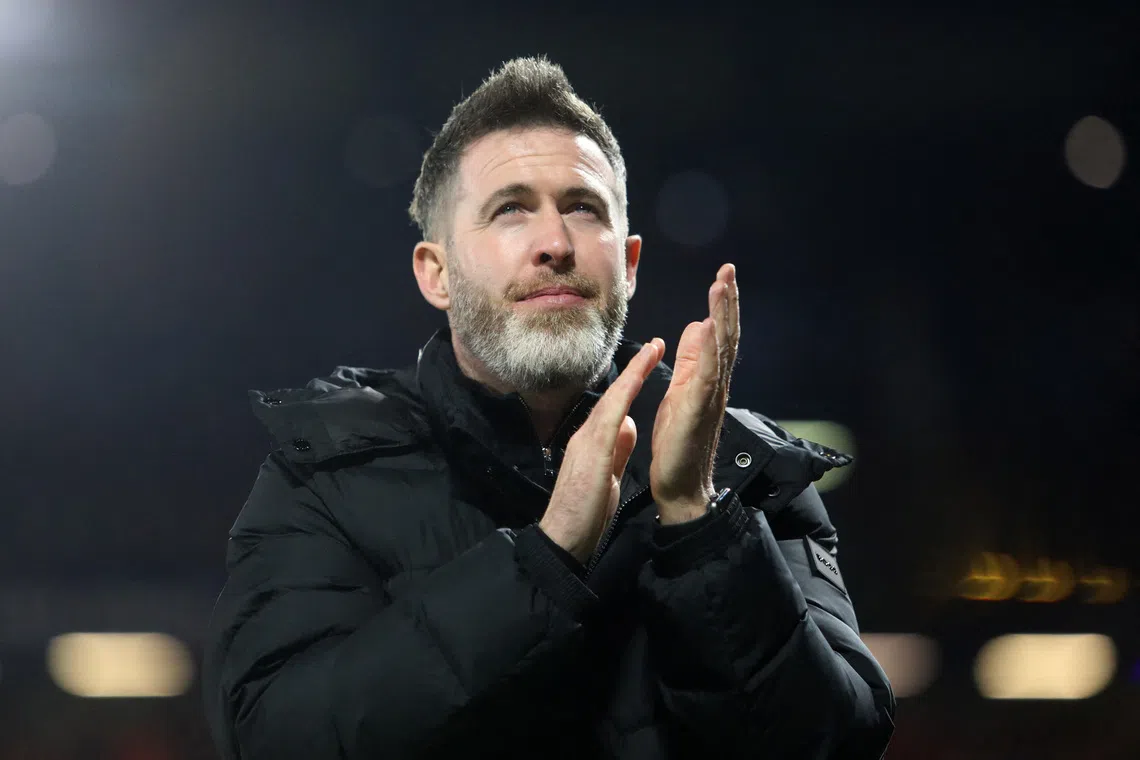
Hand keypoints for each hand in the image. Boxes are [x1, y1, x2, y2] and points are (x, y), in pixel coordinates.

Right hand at [539, 337, 665, 563]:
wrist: (564, 539)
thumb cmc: (584, 512)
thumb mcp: (608, 474)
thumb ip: (618, 448)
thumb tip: (629, 424)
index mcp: (592, 442)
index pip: (614, 405)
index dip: (631, 382)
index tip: (649, 361)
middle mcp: (586, 435)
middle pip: (613, 396)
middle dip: (634, 369)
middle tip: (654, 344)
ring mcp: (587, 442)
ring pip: (612, 400)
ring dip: (632, 374)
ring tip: (651, 351)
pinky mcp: (592, 453)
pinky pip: (610, 418)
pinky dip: (624, 396)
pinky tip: (636, 381)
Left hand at [650, 263, 739, 524]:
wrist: (680, 485)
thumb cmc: (680, 441)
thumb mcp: (681, 389)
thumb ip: (692, 359)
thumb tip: (699, 326)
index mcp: (708, 377)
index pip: (719, 333)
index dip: (722, 304)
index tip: (723, 274)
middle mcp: (715, 383)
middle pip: (726, 335)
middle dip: (727, 301)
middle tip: (728, 270)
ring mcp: (710, 396)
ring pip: (721, 349)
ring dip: (722, 316)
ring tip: (721, 287)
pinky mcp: (698, 410)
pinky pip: (706, 376)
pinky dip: (710, 351)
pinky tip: (710, 328)